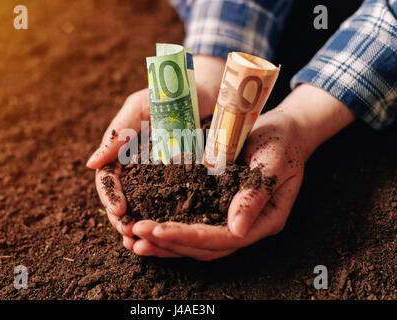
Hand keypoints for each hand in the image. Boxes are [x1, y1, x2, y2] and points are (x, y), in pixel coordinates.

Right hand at [86, 56, 225, 248]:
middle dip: (122, 219)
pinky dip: (167, 218)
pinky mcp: (184, 177)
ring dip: (141, 225)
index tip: (119, 212)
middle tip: (130, 235)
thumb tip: (91, 165)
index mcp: (124, 150)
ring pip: (144, 205)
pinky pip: (172, 201)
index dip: (110, 196)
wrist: (208, 88)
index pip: (108, 179)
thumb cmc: (171, 91)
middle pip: (123, 198)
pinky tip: (169, 233)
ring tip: (142, 244)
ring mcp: (160, 173)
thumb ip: (118, 132)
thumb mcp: (141, 106)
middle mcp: (139, 165)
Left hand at [131, 110, 304, 259]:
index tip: (157, 229)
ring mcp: (232, 221)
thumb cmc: (282, 143)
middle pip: (205, 248)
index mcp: (265, 220)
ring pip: (196, 243)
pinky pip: (193, 226)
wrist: (284, 133)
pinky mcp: (219, 210)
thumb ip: (255, 195)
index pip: (223, 239)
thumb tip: (236, 229)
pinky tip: (147, 226)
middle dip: (169, 242)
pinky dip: (171, 229)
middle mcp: (247, 227)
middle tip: (135, 234)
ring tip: (133, 238)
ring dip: (165, 243)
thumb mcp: (273, 163)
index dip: (189, 237)